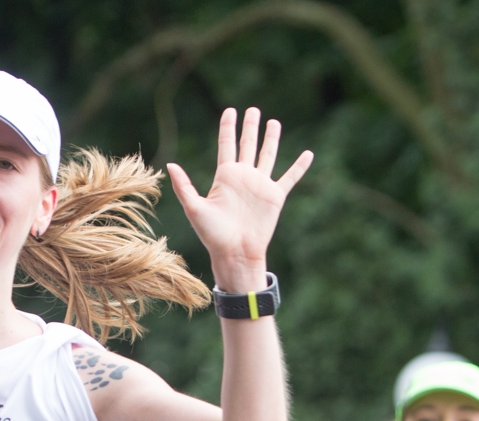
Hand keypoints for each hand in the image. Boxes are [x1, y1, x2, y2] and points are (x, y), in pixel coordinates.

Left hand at [167, 107, 312, 292]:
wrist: (235, 253)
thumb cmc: (212, 235)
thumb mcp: (194, 208)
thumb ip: (184, 186)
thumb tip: (170, 165)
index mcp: (225, 176)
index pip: (226, 144)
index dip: (228, 127)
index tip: (230, 110)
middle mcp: (243, 177)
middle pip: (247, 145)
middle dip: (250, 127)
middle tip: (253, 110)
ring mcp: (260, 185)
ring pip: (268, 155)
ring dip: (271, 139)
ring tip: (274, 122)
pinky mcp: (275, 197)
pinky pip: (290, 177)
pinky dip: (300, 166)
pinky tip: (308, 154)